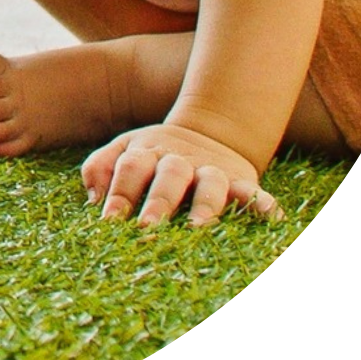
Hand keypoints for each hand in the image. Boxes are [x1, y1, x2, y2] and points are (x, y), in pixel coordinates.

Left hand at [81, 123, 283, 227]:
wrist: (206, 131)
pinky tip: (269, 217)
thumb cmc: (153, 155)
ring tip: (198, 227)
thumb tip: (91, 198)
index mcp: (146, 152)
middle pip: (168, 177)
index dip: (119, 193)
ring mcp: (211, 170)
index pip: (130, 169)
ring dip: (204, 205)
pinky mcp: (240, 180)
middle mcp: (178, 160)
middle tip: (146, 229)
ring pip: (210, 185)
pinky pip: (252, 190)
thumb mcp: (124, 150)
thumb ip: (101, 167)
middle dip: (157, 203)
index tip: (108, 221)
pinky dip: (261, 202)